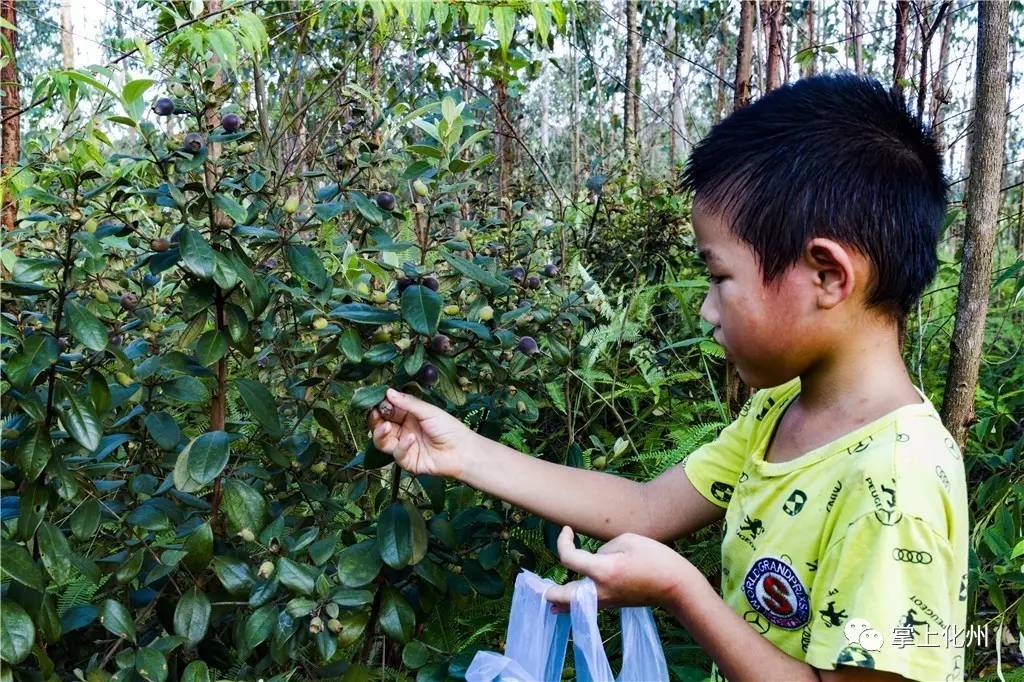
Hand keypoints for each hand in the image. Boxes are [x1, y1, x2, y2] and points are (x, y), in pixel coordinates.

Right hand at [368, 388, 473, 477]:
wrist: (463, 451)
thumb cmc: (448, 428)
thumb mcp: (428, 411)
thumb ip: (407, 403)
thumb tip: (388, 391)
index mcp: (408, 417)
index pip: (388, 410)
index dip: (381, 406)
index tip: (375, 401)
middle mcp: (403, 431)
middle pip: (381, 426)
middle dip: (375, 420)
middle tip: (375, 414)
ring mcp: (404, 446)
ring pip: (382, 441)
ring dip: (380, 433)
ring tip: (386, 427)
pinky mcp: (407, 461)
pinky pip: (397, 454)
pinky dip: (402, 446)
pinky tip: (410, 438)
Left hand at [545, 526, 696, 611]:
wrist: (677, 586)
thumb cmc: (656, 558)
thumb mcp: (627, 540)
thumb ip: (603, 549)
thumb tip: (595, 559)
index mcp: (602, 571)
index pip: (568, 559)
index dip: (562, 541)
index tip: (567, 530)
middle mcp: (599, 590)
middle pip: (560, 596)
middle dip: (545, 589)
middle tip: (531, 583)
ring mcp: (605, 601)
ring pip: (571, 606)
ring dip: (557, 599)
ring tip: (544, 594)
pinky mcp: (613, 604)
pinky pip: (585, 605)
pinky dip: (572, 602)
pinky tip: (565, 601)